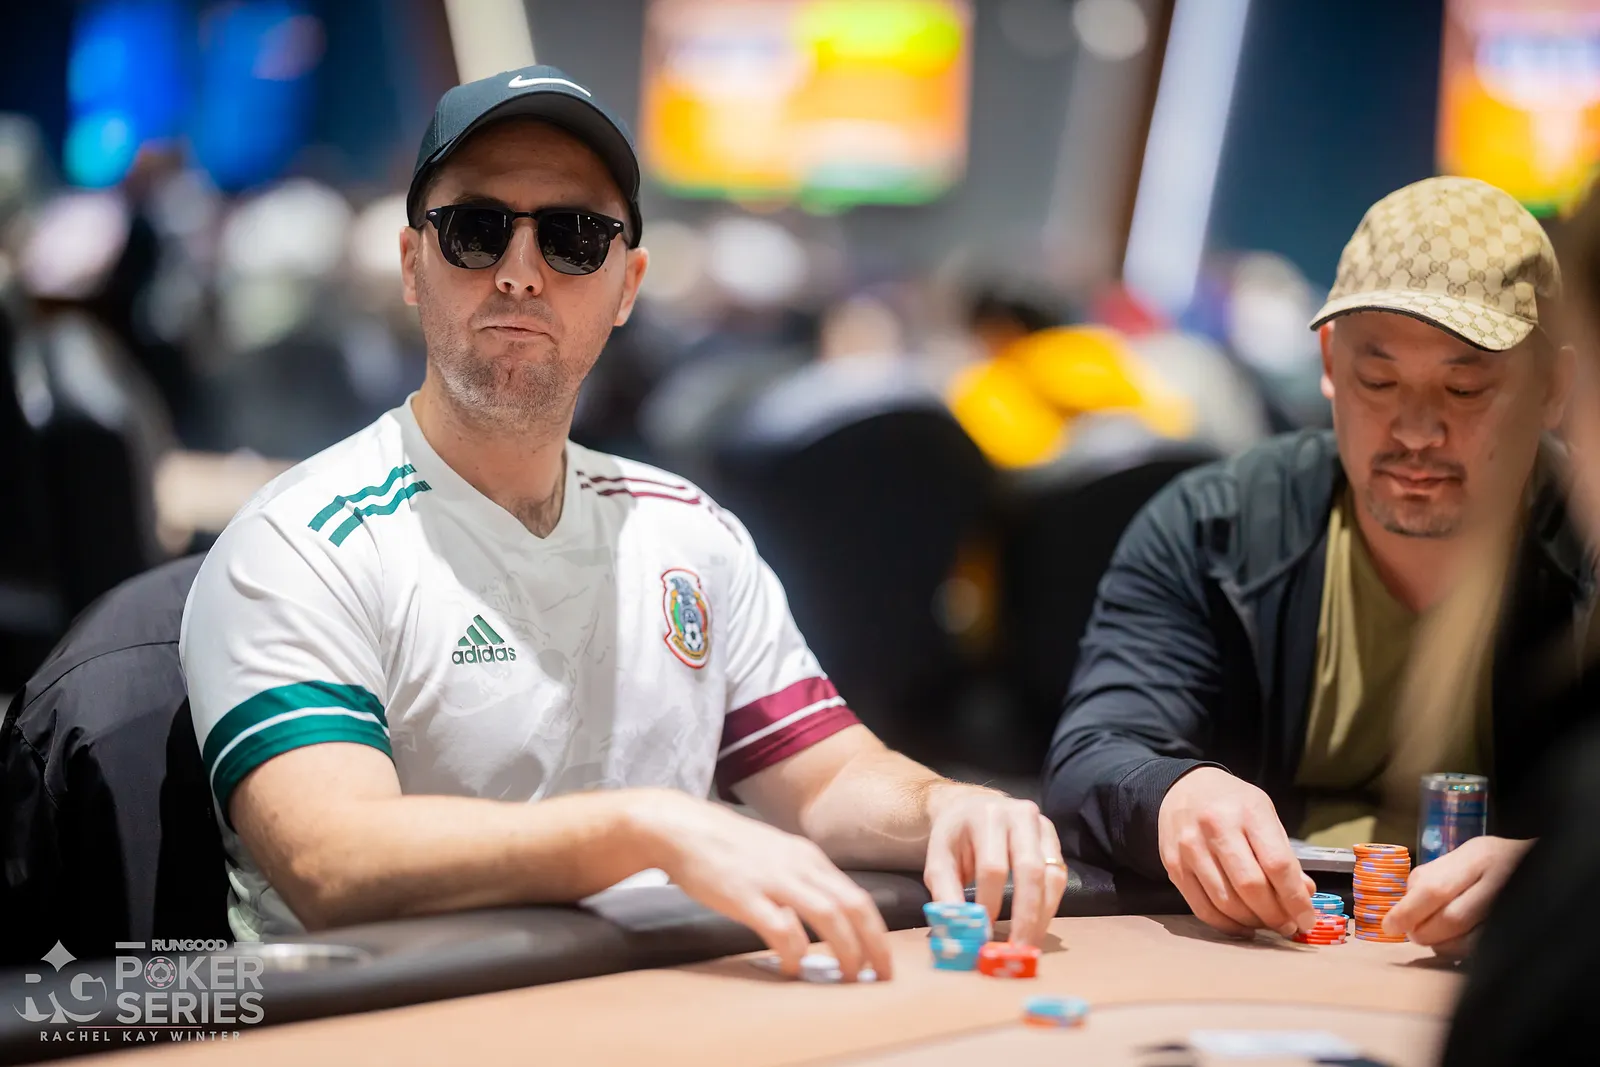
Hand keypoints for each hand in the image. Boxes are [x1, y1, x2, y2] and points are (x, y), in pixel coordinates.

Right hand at [633, 792, 891, 980]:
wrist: (682, 829)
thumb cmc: (727, 848)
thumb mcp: (776, 855)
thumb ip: (801, 881)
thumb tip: (825, 916)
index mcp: (809, 858)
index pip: (858, 897)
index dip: (878, 932)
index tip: (883, 960)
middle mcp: (799, 866)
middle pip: (853, 907)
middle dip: (873, 945)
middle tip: (880, 976)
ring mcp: (774, 879)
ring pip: (829, 916)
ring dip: (845, 950)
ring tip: (848, 977)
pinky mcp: (746, 895)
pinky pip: (782, 928)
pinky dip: (795, 952)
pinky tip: (793, 969)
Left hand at [922, 786, 1067, 946]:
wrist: (971, 807)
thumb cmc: (954, 838)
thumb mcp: (938, 861)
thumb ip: (946, 895)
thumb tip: (959, 934)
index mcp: (985, 816)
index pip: (992, 866)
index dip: (991, 902)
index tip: (985, 933)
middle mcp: (1019, 814)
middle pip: (1030, 870)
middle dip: (1026, 915)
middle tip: (1017, 948)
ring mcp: (1041, 824)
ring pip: (1052, 875)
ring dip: (1042, 915)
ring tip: (1029, 943)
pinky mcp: (1052, 837)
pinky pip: (1059, 875)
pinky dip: (1050, 904)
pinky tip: (1037, 924)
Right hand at [1157, 767, 1318, 936]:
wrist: (1184, 787)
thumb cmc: (1233, 803)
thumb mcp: (1265, 815)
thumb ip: (1284, 854)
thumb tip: (1304, 894)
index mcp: (1248, 812)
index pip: (1277, 864)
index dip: (1295, 899)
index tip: (1307, 920)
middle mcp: (1216, 828)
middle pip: (1251, 886)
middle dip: (1275, 916)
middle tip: (1287, 927)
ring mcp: (1190, 848)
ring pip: (1226, 902)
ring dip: (1252, 922)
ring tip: (1267, 925)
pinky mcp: (1173, 865)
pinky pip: (1202, 908)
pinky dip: (1227, 925)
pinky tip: (1242, 926)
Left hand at [1382, 836, 1531, 945]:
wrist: (1541, 864)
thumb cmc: (1486, 863)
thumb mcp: (1458, 858)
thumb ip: (1429, 879)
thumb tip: (1401, 911)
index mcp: (1477, 858)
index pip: (1434, 889)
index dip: (1408, 912)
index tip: (1389, 926)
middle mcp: (1499, 882)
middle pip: (1452, 918)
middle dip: (1424, 932)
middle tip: (1412, 934)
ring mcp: (1514, 909)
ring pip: (1469, 940)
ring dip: (1441, 945)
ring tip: (1433, 939)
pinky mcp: (1521, 930)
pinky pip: (1484, 950)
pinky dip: (1461, 952)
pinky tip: (1454, 945)